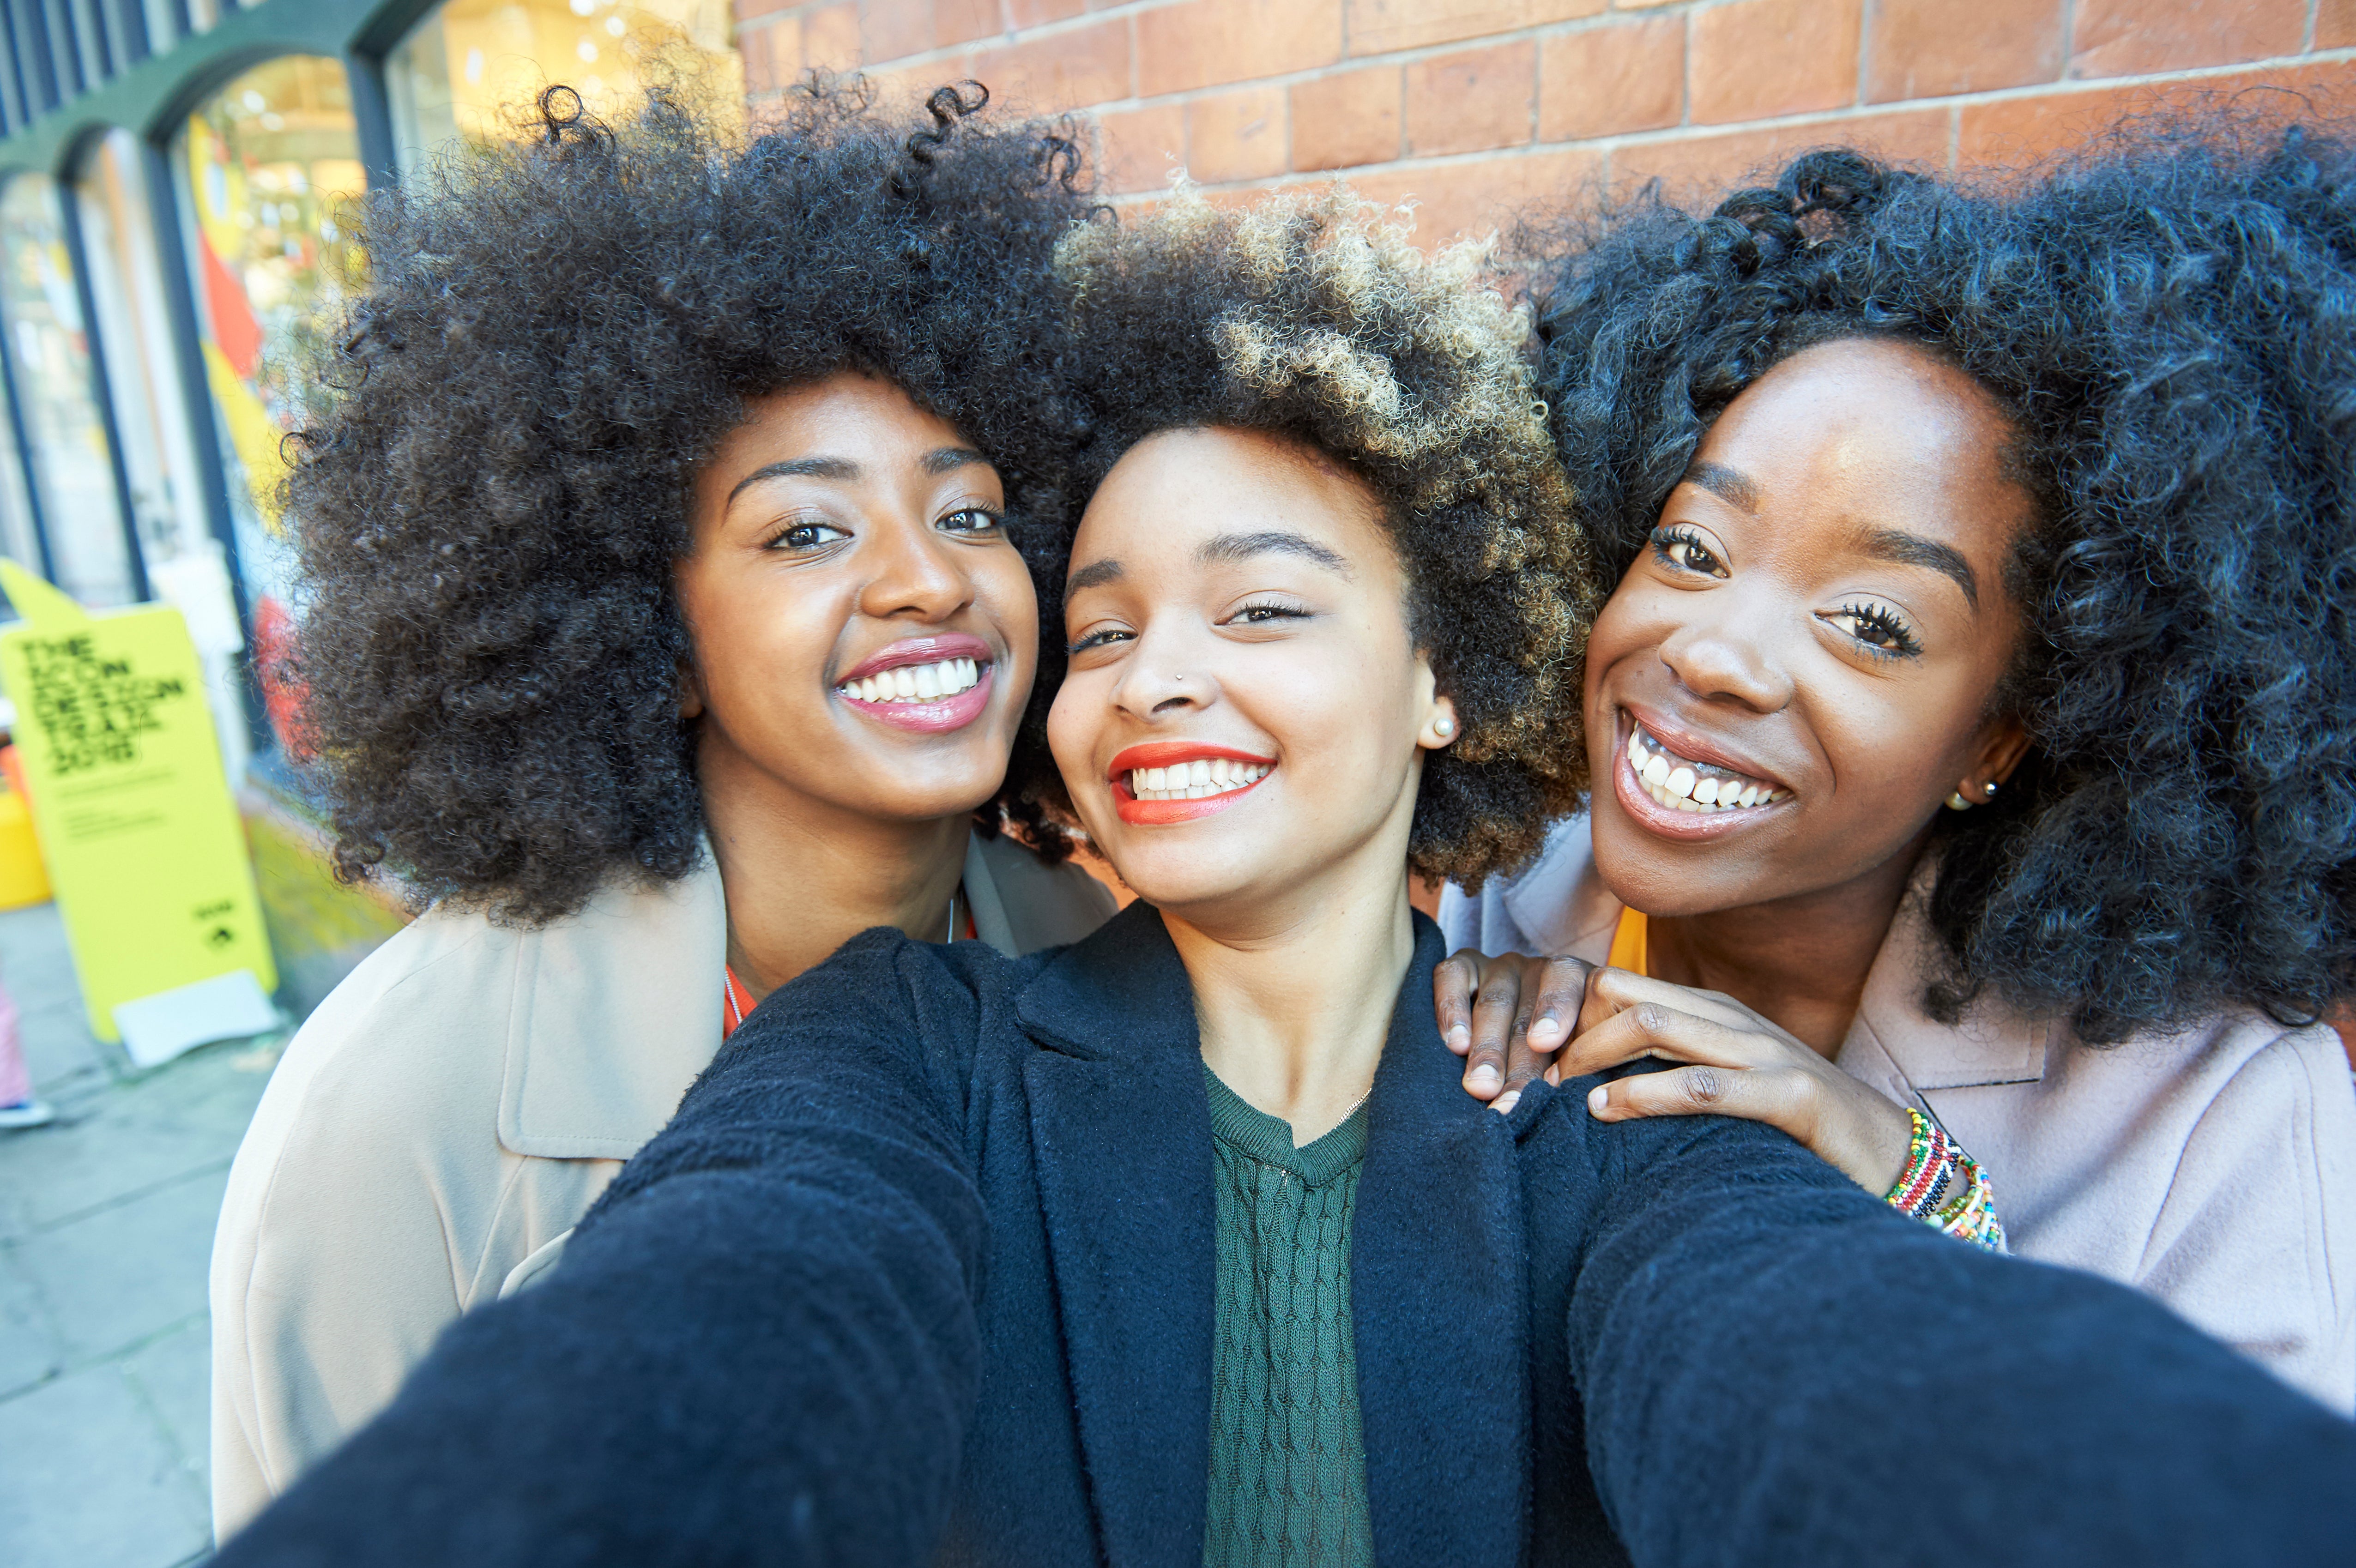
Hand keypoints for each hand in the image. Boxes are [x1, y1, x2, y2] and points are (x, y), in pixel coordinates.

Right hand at [1433, 949, 1596, 1114]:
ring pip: (1492, 1003)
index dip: (1557, 1010)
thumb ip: (1577, 1066)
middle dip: (1519, 1063)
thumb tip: (1576, 1096)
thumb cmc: (1561, 1053)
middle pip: (1527, 1015)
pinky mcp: (1464, 966)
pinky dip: (1451, 1009)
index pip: (1569, 984)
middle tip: (1510, 1102)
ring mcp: (1500, 967)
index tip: (1544, 1043)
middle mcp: (1539, 970)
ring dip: (1487, 1048)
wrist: (1521, 1028)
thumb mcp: (1578, 1053)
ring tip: (1482, 1086)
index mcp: (1577, 981)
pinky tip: (1455, 1045)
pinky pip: (1452, 976)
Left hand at [1559, 967, 1914, 1195]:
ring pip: (1657, 1027)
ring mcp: (1762, 1052)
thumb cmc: (1791, 1122)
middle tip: (1531, 1077)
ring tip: (1558, 1091)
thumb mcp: (1725, 1081)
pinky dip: (1646, 1094)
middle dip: (1571, 1033)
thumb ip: (1672, 1067)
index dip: (1571, 1015)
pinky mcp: (1787, 1094)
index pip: (1624, 989)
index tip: (1534, 1056)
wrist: (1885, 1151)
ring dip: (1595, 1056)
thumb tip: (1592, 1078)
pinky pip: (1703, 1085)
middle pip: (1629, 1000)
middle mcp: (1733, 1020)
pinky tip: (1608, 1110)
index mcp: (1714, 1012)